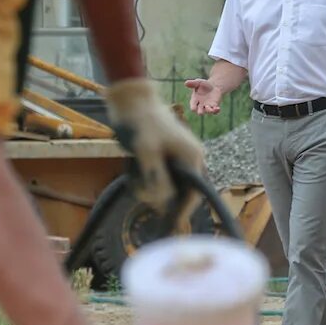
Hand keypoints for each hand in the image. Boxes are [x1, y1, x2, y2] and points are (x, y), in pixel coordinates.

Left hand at [105, 78, 205, 212]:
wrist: (131, 99)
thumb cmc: (140, 122)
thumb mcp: (146, 151)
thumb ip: (155, 177)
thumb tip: (163, 201)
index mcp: (192, 157)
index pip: (194, 194)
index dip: (182, 211)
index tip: (169, 225)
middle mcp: (190, 158)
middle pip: (181, 191)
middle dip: (161, 196)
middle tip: (139, 192)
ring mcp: (178, 157)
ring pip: (169, 185)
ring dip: (151, 187)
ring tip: (132, 176)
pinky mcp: (166, 157)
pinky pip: (161, 177)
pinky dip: (148, 179)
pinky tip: (134, 171)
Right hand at [185, 78, 223, 114]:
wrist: (213, 86)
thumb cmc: (203, 85)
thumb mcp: (198, 82)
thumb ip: (192, 83)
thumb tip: (185, 83)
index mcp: (195, 100)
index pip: (193, 106)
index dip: (193, 108)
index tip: (193, 108)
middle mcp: (200, 105)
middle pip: (199, 112)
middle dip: (200, 112)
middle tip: (201, 112)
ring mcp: (207, 107)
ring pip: (208, 112)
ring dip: (209, 111)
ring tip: (212, 109)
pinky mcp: (214, 106)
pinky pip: (215, 111)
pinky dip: (216, 111)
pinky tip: (218, 108)